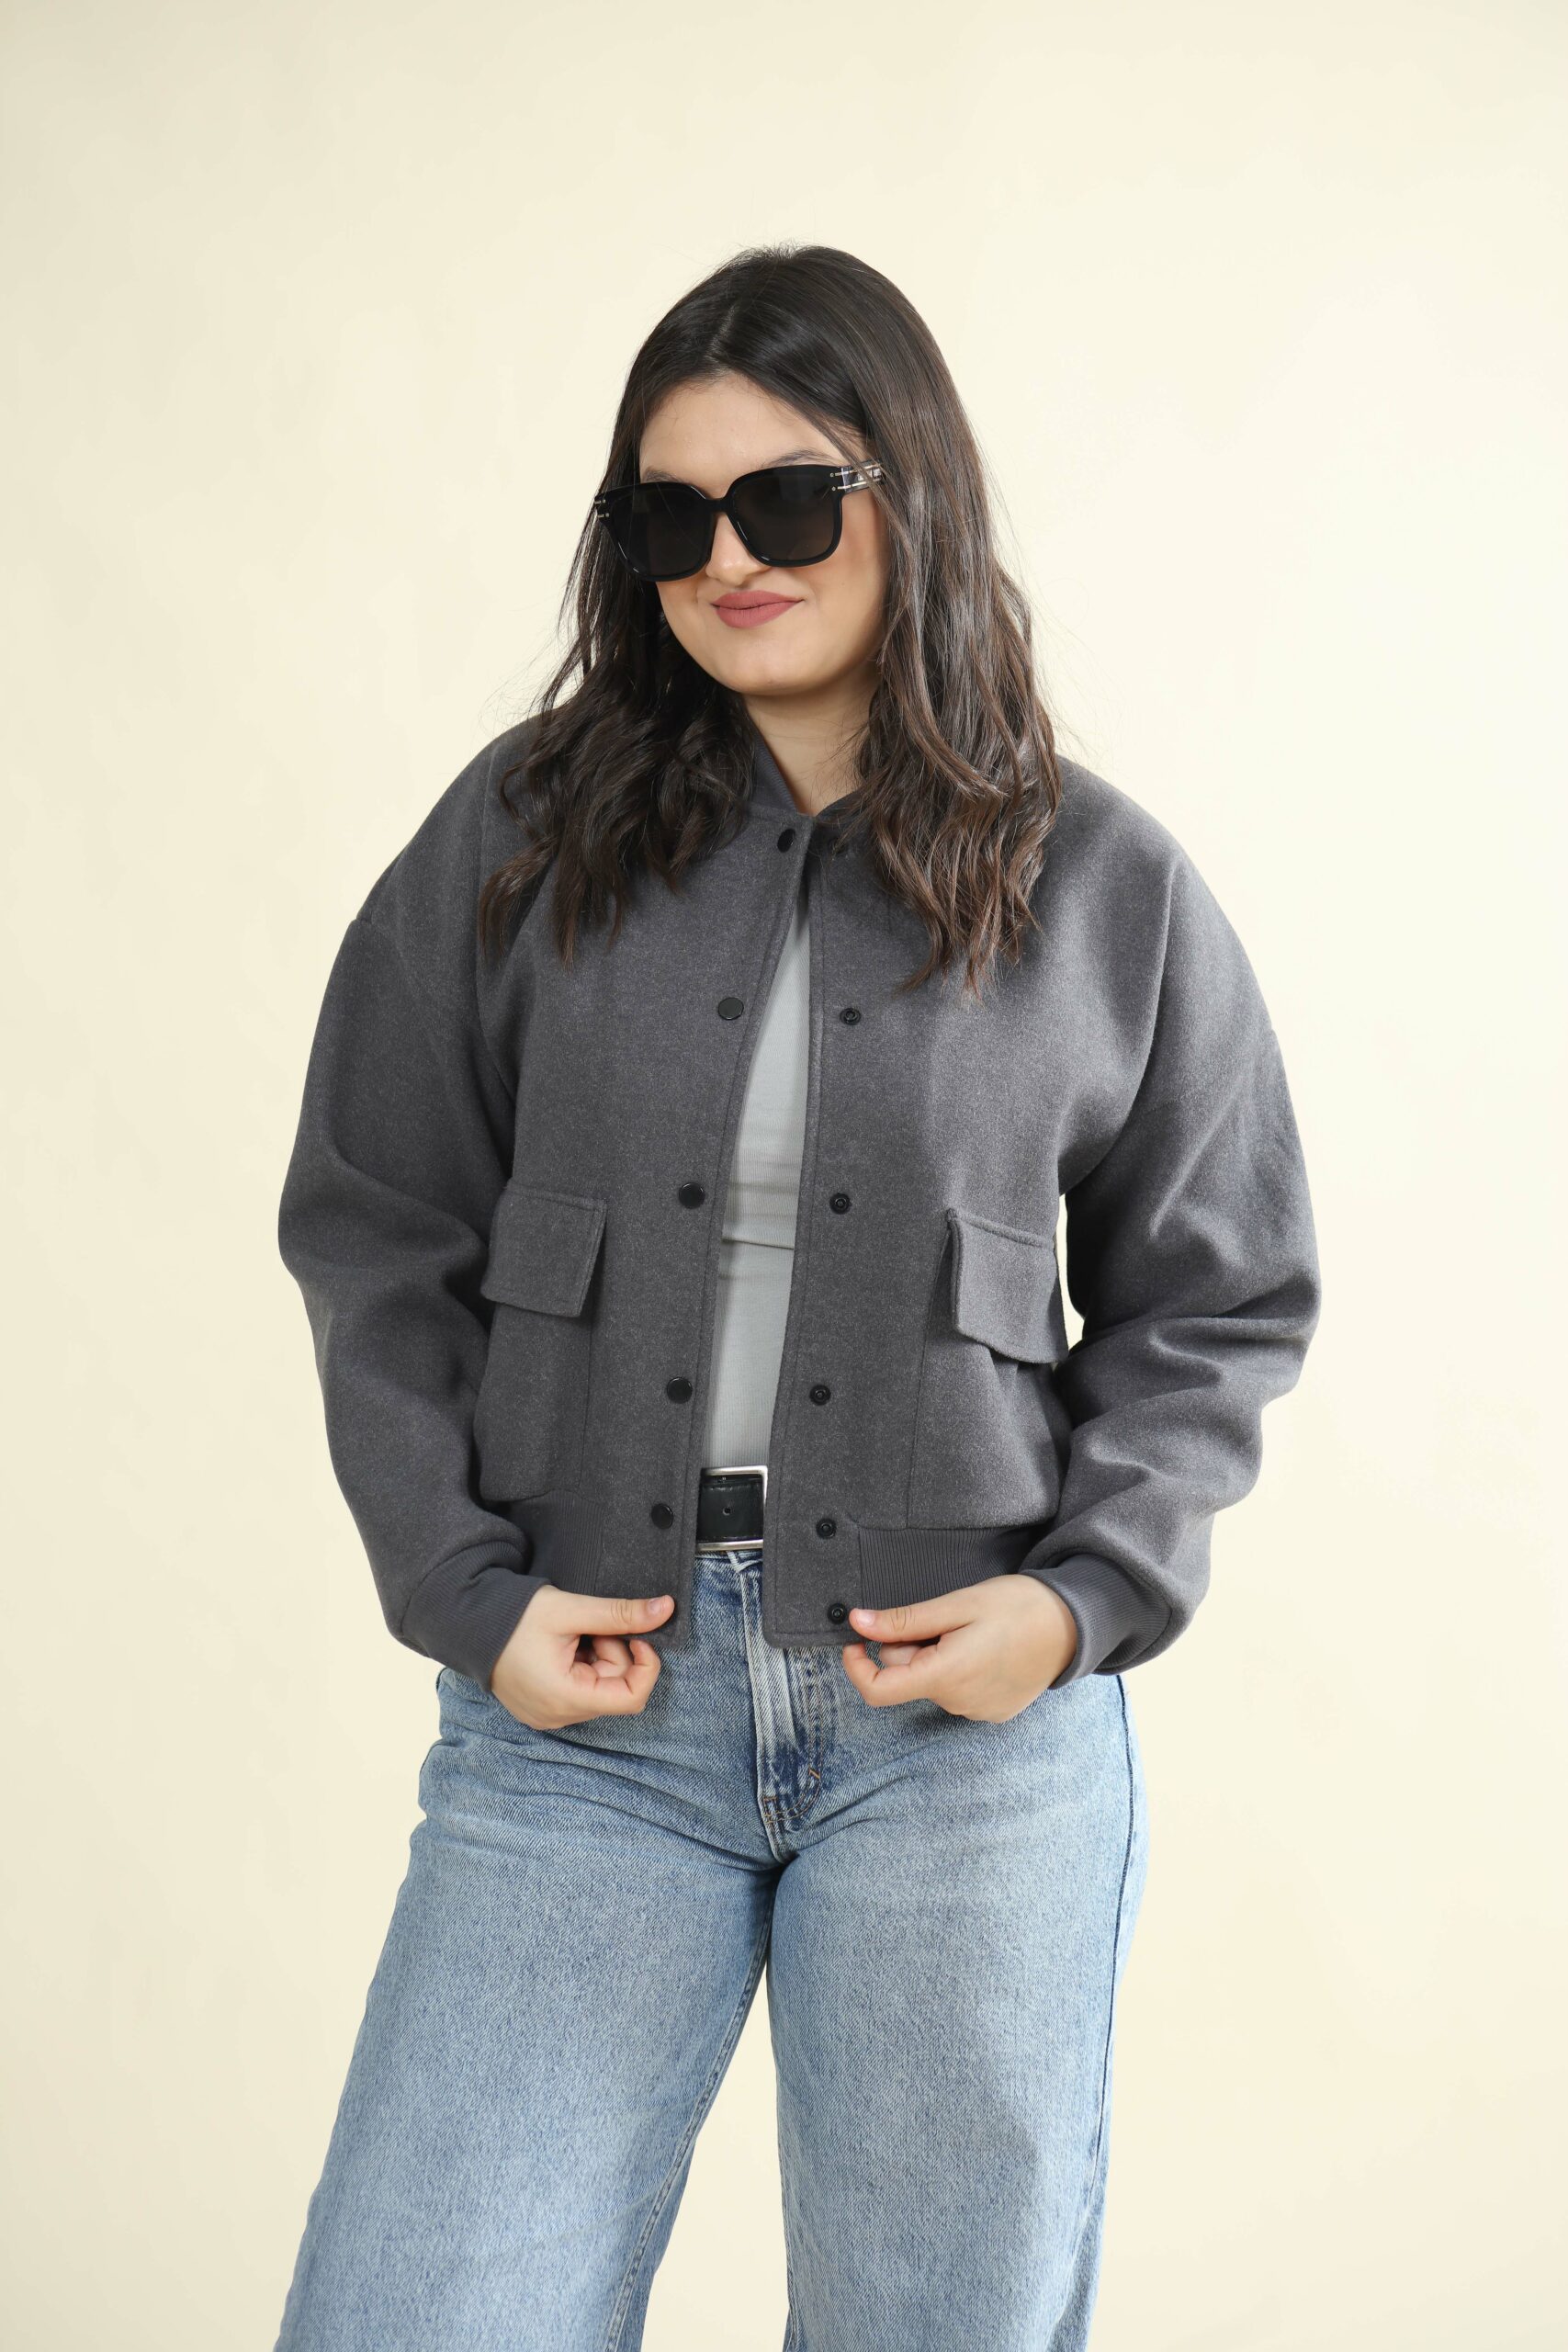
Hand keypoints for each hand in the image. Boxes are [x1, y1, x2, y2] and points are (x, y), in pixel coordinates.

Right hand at [489, 1587, 674, 1729]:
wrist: (467, 1620)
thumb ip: (620, 1613)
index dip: (646, 1665)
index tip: (637, 1635)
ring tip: (570, 1634)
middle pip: (614, 1688)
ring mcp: (547, 1715)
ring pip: (598, 1688)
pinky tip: (561, 1646)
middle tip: (590, 1626)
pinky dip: (580, 1665)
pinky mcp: (540, 1707)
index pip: (632, 1698)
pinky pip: (578, 1690)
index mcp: (566, 1698)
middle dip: (613, 1653)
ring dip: (597, 1657)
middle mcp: (557, 1716)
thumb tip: (665, 1608)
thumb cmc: (513, 1616)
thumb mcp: (571, 1610)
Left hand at [841, 1575, 1078, 1720]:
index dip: (856, 1667)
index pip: (878, 1692)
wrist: (1074, 1625)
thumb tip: (857, 1623)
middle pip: (906, 1678)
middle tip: (942, 1618)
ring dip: (935, 1658)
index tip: (855, 1639)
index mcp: (945, 1676)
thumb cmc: (1017, 1606)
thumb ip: (904, 1620)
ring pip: (931, 1683)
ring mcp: (977, 1711)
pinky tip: (985, 1648)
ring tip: (971, 1631)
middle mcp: (958, 1703)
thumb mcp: (957, 1604)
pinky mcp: (993, 1711)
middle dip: (909, 1647)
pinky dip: (957, 1669)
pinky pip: (956, 1691)